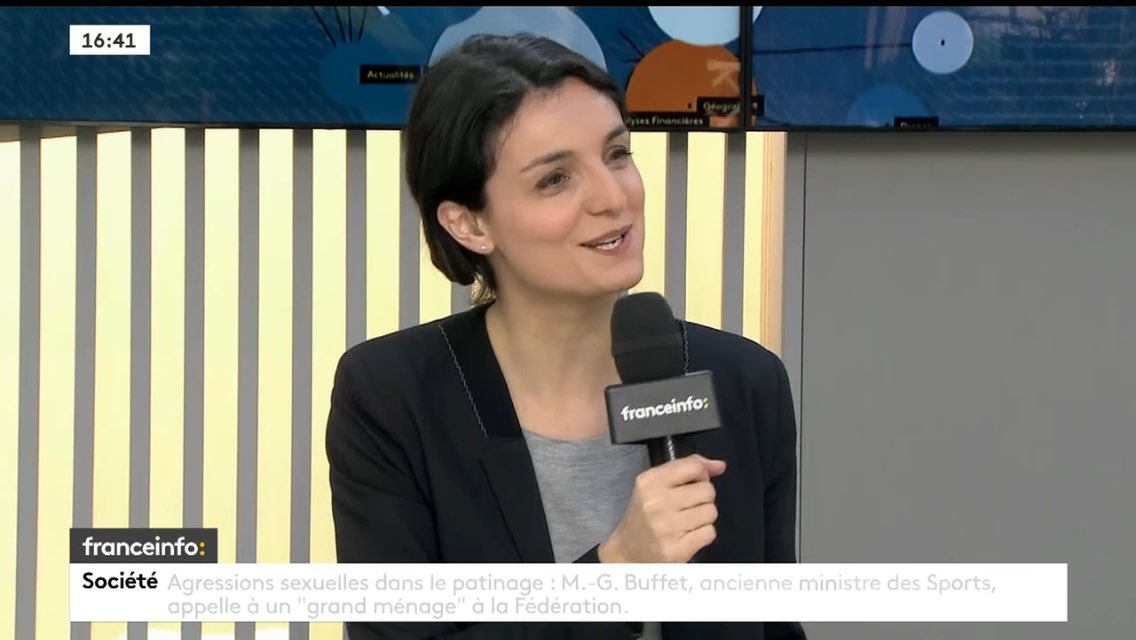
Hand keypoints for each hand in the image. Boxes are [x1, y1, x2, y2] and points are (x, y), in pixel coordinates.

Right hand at [598, 454, 725, 562]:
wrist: (629, 552)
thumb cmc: (646, 515)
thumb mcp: (657, 485)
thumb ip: (687, 469)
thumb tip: (719, 465)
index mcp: (650, 482)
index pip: (693, 466)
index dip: (702, 474)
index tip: (694, 482)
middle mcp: (656, 503)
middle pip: (707, 490)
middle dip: (703, 498)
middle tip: (687, 506)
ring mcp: (666, 528)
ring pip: (711, 512)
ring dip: (704, 517)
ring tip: (687, 521)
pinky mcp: (676, 549)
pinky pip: (710, 533)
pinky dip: (703, 534)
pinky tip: (688, 535)